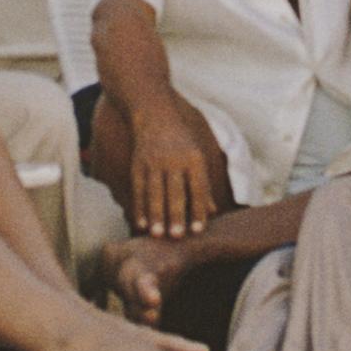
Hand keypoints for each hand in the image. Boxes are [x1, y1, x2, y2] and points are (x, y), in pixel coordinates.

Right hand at [122, 97, 218, 239]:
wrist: (154, 114)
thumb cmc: (182, 141)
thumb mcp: (197, 157)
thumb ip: (203, 185)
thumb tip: (213, 212)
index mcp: (194, 159)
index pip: (198, 188)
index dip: (198, 209)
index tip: (197, 230)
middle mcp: (174, 160)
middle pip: (175, 191)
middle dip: (176, 215)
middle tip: (177, 237)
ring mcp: (154, 162)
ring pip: (155, 192)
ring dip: (156, 215)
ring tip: (157, 235)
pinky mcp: (138, 164)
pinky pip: (139, 188)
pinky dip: (139, 207)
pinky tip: (141, 223)